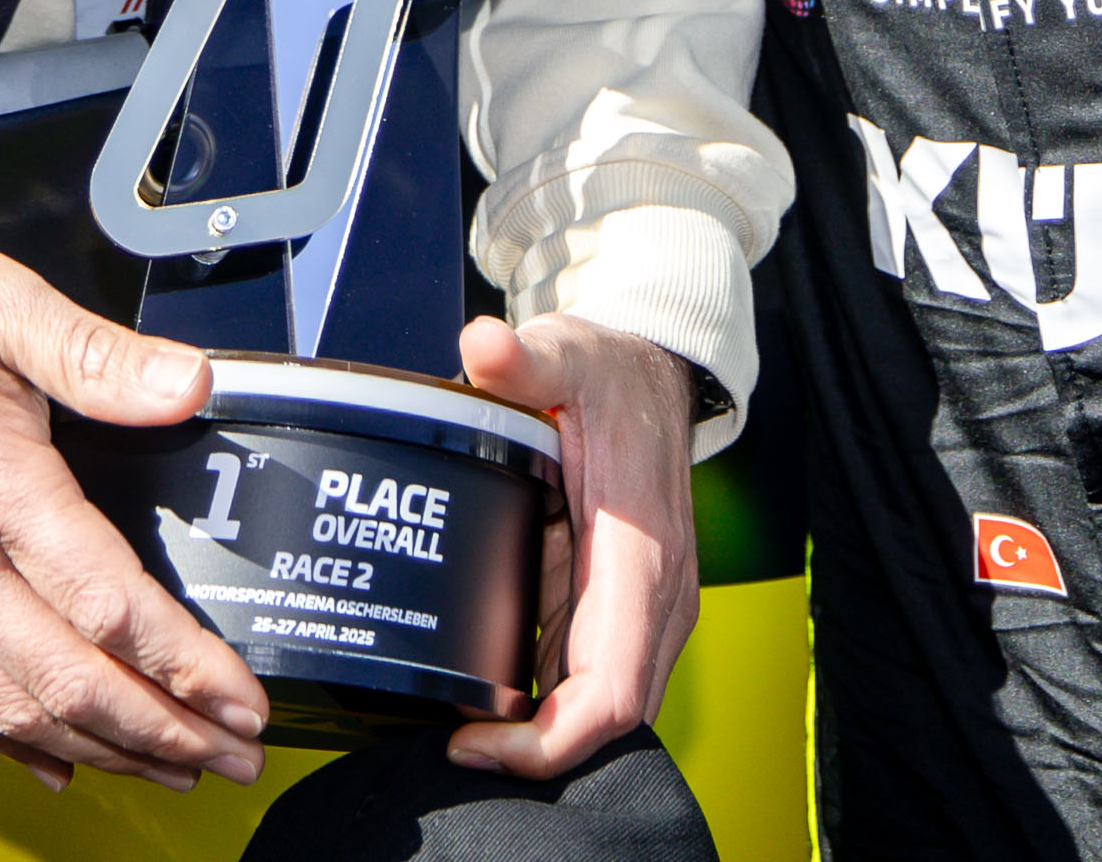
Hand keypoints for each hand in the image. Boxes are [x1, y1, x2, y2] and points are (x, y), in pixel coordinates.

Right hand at [0, 227, 266, 792]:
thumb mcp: (2, 302)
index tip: (239, 700)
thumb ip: (100, 356)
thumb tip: (187, 383)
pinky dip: (4, 741)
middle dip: (164, 732)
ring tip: (167, 767)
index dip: (186, 665)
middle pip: (71, 681)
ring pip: (11, 707)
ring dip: (100, 750)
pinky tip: (55, 760)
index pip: (108, 605)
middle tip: (230, 756)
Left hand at [445, 315, 700, 780]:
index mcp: (642, 558)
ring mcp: (642, 616)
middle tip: (445, 743)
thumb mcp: (570, 355)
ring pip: (595, 712)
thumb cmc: (615, 376)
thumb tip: (483, 348)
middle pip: (603, 724)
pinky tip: (482, 695)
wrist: (656, 377)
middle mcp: (655, 603)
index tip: (474, 744)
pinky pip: (584, 683)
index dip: (547, 743)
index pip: (610, 691)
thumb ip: (526, 358)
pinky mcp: (622, 615)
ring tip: (451, 725)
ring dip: (532, 732)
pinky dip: (540, 704)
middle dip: (528, 753)